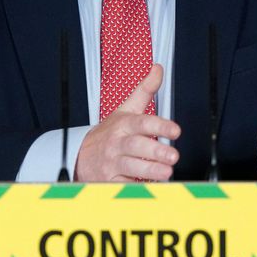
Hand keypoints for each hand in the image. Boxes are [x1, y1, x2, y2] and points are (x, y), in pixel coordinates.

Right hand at [74, 64, 180, 181]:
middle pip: (136, 145)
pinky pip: (124, 184)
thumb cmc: (110, 132)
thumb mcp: (125, 109)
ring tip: (167, 172)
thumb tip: (158, 70)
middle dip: (155, 150)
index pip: (142, 122)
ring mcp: (112, 162)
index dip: (160, 125)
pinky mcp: (109, 179)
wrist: (80, 154)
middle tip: (173, 155)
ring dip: (150, 170)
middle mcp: (117, 143)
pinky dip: (137, 186)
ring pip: (131, 166)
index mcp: (123, 124)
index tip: (176, 130)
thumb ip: (144, 90)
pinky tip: (152, 186)